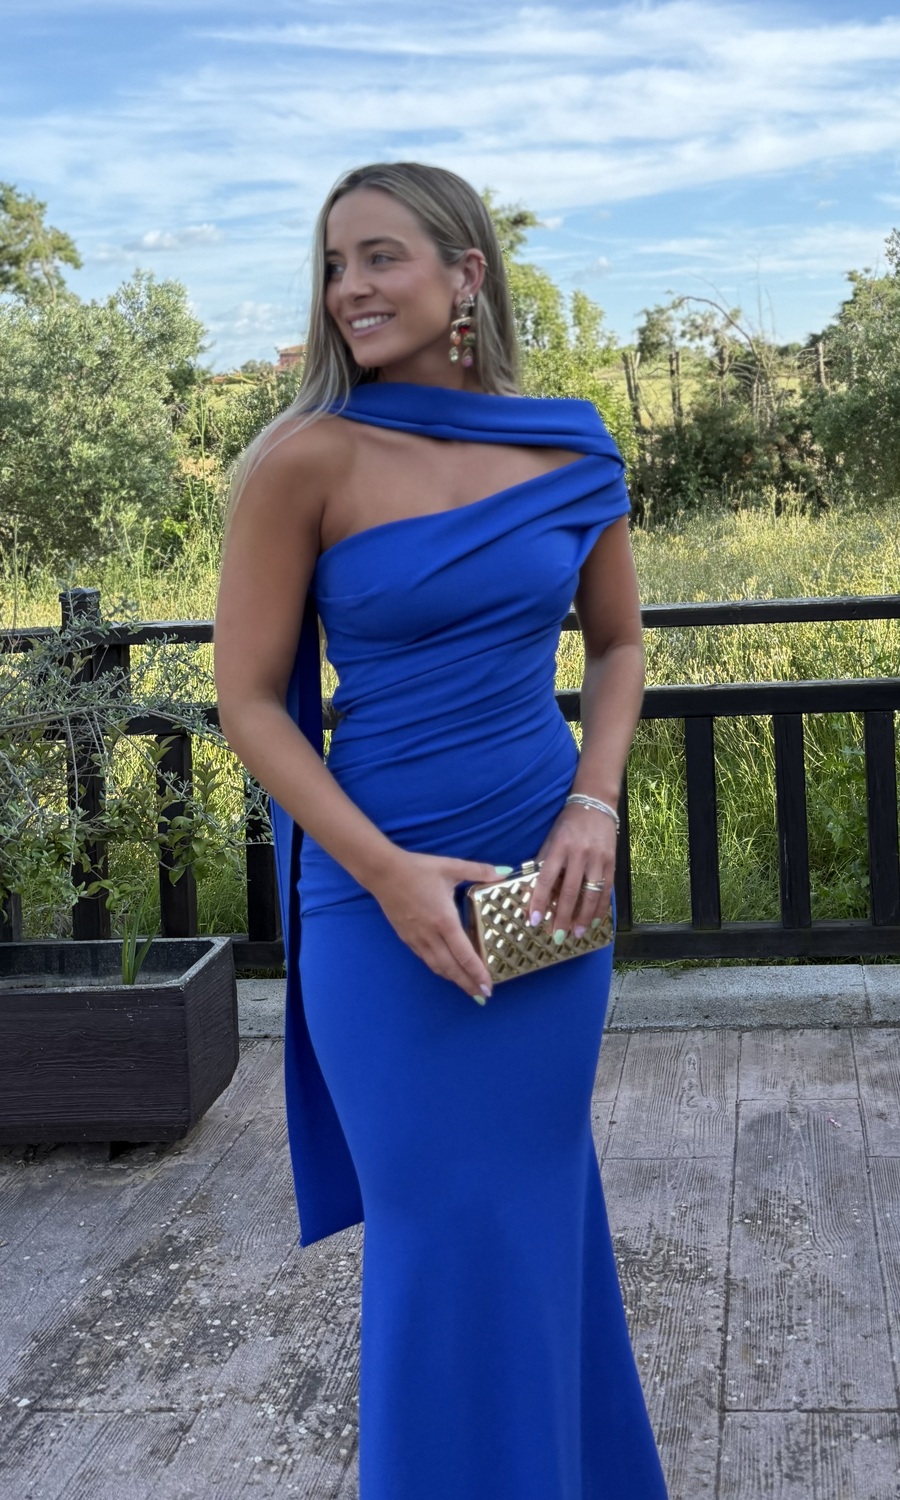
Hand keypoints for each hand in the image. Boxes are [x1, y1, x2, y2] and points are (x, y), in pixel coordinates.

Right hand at [368, 849, 508, 1001]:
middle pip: (452, 968)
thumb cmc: (418, 869)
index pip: (464, 954)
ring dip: (454, 980)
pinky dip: (439, 969)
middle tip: (483, 995)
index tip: (489, 985)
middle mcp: (431, 935)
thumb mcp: (450, 866)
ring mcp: (417, 939)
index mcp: (445, 920)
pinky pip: (426, 959)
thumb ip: (478, 870)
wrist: (383, 872)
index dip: (477, 972)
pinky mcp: (407, 938)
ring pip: (437, 967)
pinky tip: (446, 971)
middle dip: (468, 984)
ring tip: (468, 988)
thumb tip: (504, 872)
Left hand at [527, 803, 616, 939]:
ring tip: (576, 934)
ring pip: (590, 894)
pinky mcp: (611, 862)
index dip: (539, 900)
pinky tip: (594, 921)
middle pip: (569, 891)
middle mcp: (579, 854)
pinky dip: (601, 908)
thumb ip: (544, 864)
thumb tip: (535, 893)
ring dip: (583, 917)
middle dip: (562, 916)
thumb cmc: (567, 824)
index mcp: (559, 847)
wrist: (595, 804)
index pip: (546, 878)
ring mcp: (598, 859)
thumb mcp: (551, 839)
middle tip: (557, 936)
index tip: (534, 920)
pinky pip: (606, 890)